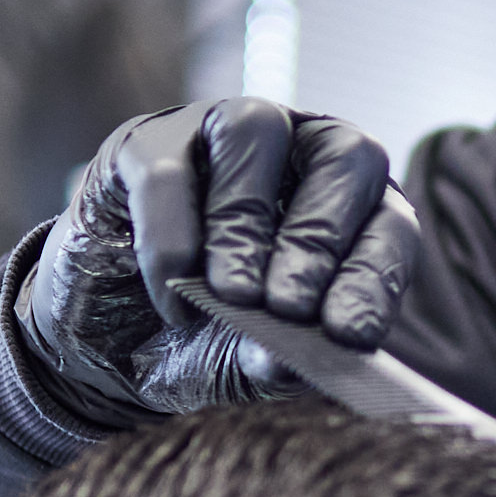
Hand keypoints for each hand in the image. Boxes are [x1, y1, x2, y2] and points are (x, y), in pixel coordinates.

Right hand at [15, 98, 420, 423]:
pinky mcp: (144, 146)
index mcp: (348, 209)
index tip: (350, 334)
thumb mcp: (243, 366)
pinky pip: (166, 172)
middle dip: (318, 237)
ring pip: (255, 130)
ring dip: (248, 219)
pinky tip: (173, 299)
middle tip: (288, 307)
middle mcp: (296, 154)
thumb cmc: (201, 343)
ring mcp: (219, 135)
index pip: (389, 223)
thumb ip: (272, 364)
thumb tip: (286, 361)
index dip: (375, 276)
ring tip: (234, 294)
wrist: (106, 347)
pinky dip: (171, 240)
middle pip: (342, 154)